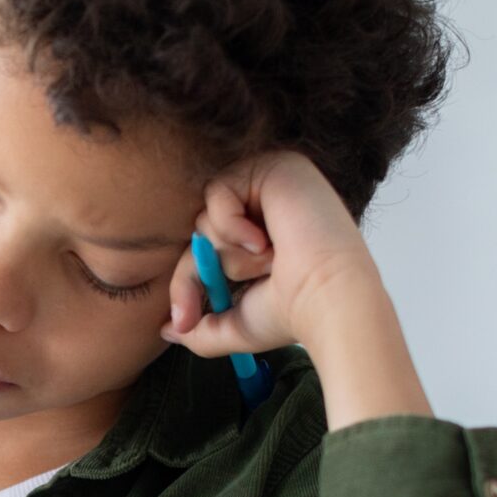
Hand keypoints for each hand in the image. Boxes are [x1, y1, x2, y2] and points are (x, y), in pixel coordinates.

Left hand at [161, 151, 429, 427]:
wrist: (326, 301)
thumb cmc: (292, 312)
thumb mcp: (237, 324)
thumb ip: (204, 326)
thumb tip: (170, 329)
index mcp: (261, 235)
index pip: (205, 248)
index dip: (187, 282)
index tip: (182, 320)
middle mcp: (267, 205)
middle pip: (201, 230)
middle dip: (198, 271)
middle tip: (203, 303)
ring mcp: (272, 183)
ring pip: (207, 215)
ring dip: (228, 252)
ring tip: (266, 264)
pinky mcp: (275, 166)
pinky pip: (219, 192)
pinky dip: (232, 226)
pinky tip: (265, 244)